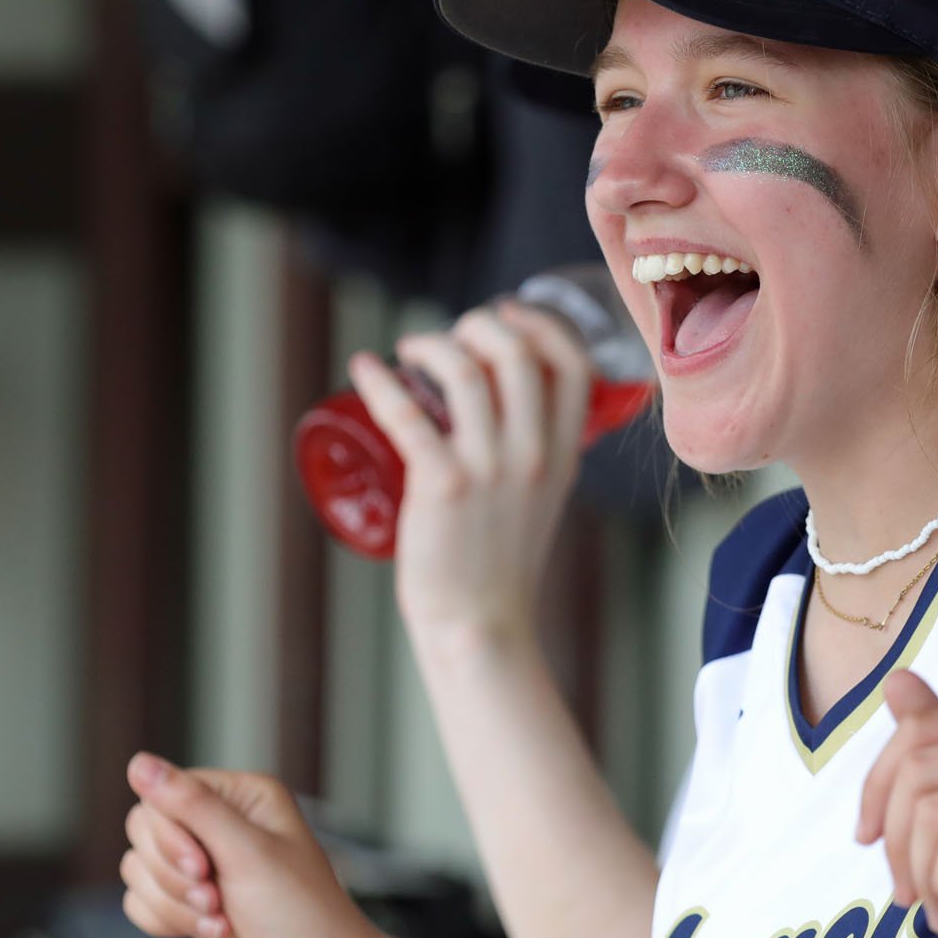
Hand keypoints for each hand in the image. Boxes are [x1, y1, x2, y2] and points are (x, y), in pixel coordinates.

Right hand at [119, 754, 386, 937]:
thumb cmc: (303, 918)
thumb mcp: (248, 854)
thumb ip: (191, 807)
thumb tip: (139, 762)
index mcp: (245, 797)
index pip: (164, 796)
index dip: (170, 836)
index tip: (204, 869)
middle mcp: (224, 825)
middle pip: (143, 832)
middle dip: (172, 876)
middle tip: (217, 899)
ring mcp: (208, 867)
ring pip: (138, 871)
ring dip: (175, 906)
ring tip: (225, 922)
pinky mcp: (194, 905)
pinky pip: (142, 903)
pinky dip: (169, 924)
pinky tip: (215, 935)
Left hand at [350, 299, 592, 639]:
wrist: (481, 623)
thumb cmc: (501, 563)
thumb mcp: (544, 499)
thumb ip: (540, 455)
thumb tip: (511, 408)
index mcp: (564, 454)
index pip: (573, 364)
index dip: (540, 324)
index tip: (507, 314)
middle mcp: (534, 455)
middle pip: (518, 352)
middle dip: (480, 323)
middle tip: (452, 335)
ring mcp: (489, 469)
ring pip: (465, 372)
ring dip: (431, 343)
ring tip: (410, 350)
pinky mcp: (442, 487)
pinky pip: (407, 414)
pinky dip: (379, 382)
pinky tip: (364, 369)